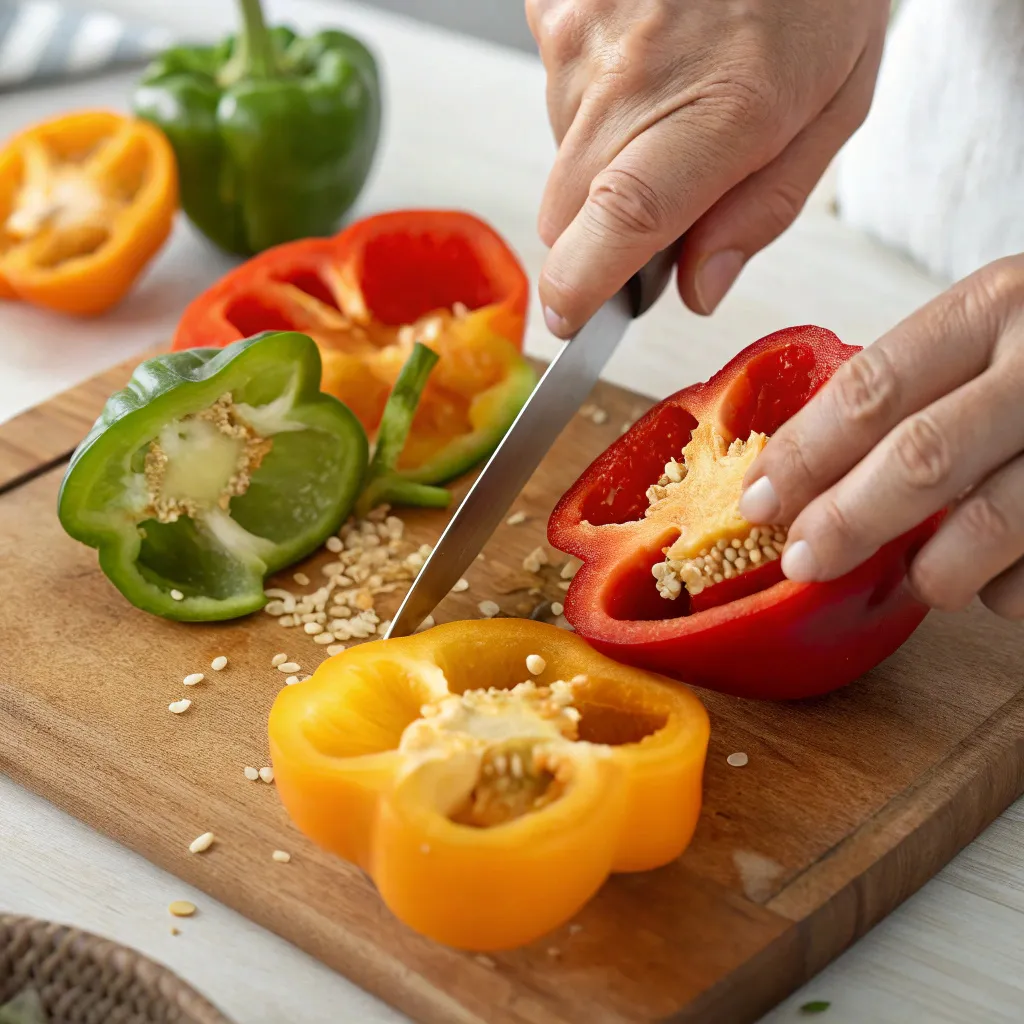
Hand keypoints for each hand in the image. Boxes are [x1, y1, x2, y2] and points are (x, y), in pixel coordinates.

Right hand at [526, 0, 888, 336]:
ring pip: (562, 155)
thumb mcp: (833, 108)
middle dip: (600, 231)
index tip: (573, 322)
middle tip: (662, 191)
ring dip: (604, 155)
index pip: (619, 223)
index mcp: (721, 109)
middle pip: (567, 213)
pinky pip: (555, 90)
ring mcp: (581, 33)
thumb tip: (698, 290)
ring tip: (671, 92)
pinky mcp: (553, 7)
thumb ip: (763, 212)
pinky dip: (593, 97)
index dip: (579, 289)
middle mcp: (634, 73)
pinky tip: (645, 56)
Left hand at [739, 255, 1023, 619]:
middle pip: (921, 457)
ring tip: (916, 576)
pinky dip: (1004, 588)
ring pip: (990, 524)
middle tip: (802, 561)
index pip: (872, 389)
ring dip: (933, 568)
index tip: (757, 502)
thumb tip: (800, 479)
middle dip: (846, 521)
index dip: (803, 455)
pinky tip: (996, 576)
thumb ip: (914, 387)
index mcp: (996, 306)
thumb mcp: (990, 333)